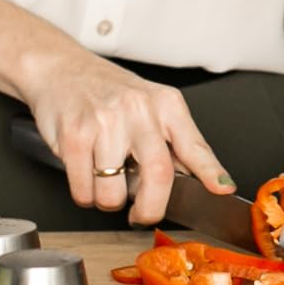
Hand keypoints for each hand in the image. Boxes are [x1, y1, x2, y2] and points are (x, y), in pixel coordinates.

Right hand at [20, 51, 231, 225]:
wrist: (61, 69)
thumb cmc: (108, 90)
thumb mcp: (150, 104)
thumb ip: (171, 139)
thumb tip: (196, 178)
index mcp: (166, 104)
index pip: (195, 145)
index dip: (211, 172)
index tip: (223, 189)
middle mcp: (140, 110)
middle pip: (158, 174)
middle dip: (152, 209)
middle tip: (144, 215)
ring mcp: (106, 123)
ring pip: (114, 192)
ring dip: (109, 201)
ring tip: (107, 181)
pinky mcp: (74, 136)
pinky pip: (83, 190)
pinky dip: (85, 195)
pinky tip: (86, 175)